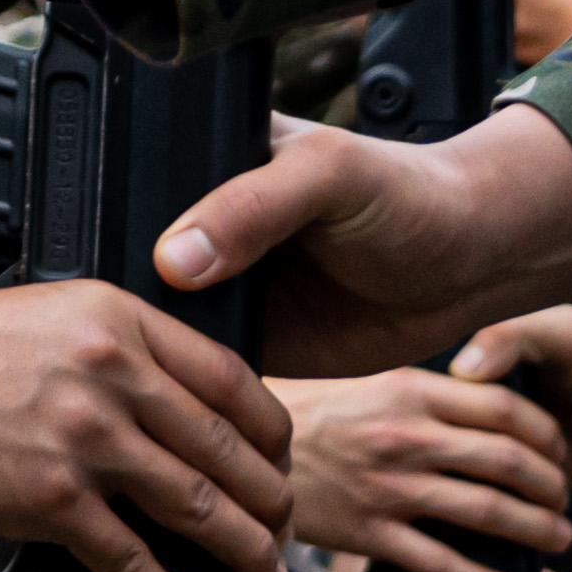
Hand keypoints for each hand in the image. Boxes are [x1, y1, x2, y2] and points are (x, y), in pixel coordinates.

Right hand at [0, 279, 295, 571]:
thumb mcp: (53, 310)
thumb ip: (115, 350)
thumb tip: (167, 407)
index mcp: (123, 320)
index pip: (235, 381)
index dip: (273, 436)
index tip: (282, 467)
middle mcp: (116, 373)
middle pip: (231, 451)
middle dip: (273, 506)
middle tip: (286, 539)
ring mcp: (86, 437)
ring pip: (200, 507)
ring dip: (246, 556)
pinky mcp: (51, 496)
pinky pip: (133, 562)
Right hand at [147, 104, 571, 370]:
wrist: (472, 262)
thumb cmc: (409, 195)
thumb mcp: (330, 175)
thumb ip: (255, 204)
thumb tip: (175, 257)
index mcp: (211, 169)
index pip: (135, 200)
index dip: (115, 235)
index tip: (99, 279)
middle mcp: (207, 233)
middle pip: (136, 275)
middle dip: (129, 311)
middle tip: (115, 345)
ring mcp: (228, 295)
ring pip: (166, 335)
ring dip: (159, 359)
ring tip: (141, 379)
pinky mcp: (255, 349)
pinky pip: (210, 379)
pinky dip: (199, 395)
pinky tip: (184, 402)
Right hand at [274, 354, 571, 571]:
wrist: (245, 447)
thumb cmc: (314, 413)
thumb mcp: (374, 384)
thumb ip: (430, 395)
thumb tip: (493, 402)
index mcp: (410, 391)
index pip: (504, 407)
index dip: (546, 432)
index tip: (560, 449)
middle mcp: (406, 437)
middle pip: (507, 461)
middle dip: (551, 486)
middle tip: (565, 500)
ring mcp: (390, 488)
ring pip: (485, 512)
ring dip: (533, 531)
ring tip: (557, 541)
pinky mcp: (370, 533)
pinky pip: (441, 564)